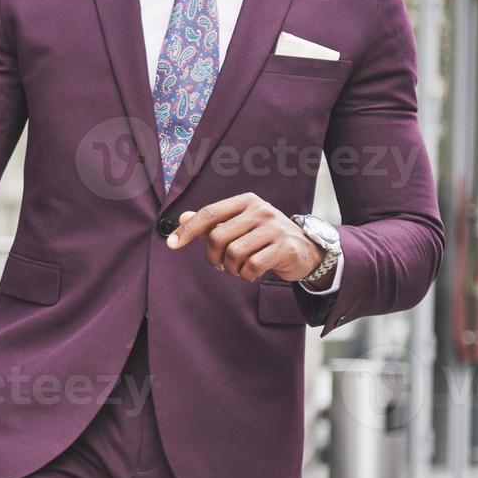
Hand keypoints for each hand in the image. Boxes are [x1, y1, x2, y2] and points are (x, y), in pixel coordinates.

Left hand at [166, 192, 326, 283]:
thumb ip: (212, 223)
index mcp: (246, 202)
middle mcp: (260, 210)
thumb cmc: (265, 238)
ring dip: (231, 268)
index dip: (188, 230)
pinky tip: (252, 273)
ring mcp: (274, 228)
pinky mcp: (285, 247)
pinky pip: (252, 266)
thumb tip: (181, 219)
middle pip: (218, 236)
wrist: (306, 250)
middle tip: (221, 265)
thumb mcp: (239, 226)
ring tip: (238, 269)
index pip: (209, 213)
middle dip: (213, 257)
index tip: (171, 244)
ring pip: (234, 253)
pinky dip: (246, 275)